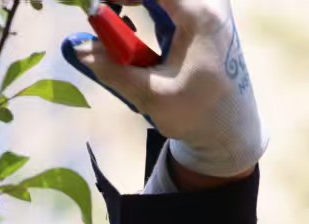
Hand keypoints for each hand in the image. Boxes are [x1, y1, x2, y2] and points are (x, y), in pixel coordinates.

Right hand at [63, 0, 266, 179]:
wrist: (230, 127)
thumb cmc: (197, 114)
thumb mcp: (152, 95)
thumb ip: (113, 70)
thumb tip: (78, 49)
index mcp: (201, 18)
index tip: (98, 5)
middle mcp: (210, 4)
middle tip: (106, 8)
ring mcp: (210, 6)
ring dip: (140, 1)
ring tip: (114, 10)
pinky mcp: (205, 13)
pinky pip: (172, 1)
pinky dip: (149, 2)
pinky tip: (130, 11)